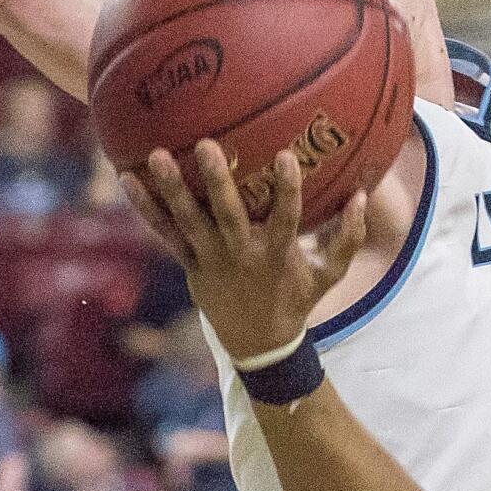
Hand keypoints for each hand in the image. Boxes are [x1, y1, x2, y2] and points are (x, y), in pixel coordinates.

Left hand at [124, 141, 368, 361]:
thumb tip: (362, 195)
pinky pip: (166, 234)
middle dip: (218, 181)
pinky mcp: (190, 265)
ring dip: (172, 189)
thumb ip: (347, 238)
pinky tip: (127, 179)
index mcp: (276, 254)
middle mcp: (241, 255)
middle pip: (228, 215)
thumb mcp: (329, 276)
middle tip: (207, 145)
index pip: (286, 217)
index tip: (287, 155)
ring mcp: (211, 260)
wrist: (258, 345)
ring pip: (189, 222)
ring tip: (155, 155)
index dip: (287, 189)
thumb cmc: (295, 300)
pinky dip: (147, 209)